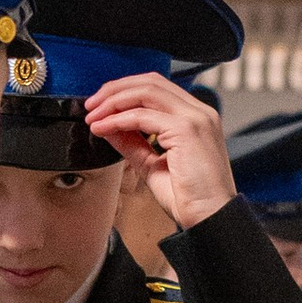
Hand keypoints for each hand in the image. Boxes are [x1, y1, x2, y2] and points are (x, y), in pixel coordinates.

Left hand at [82, 71, 235, 229]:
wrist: (210, 219)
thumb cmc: (190, 200)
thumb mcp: (153, 166)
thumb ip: (133, 144)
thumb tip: (109, 127)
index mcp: (197, 118)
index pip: (157, 88)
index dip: (125, 92)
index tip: (101, 107)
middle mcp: (199, 112)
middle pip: (150, 82)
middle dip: (115, 90)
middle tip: (91, 106)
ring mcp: (195, 118)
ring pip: (146, 92)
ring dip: (113, 101)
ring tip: (94, 116)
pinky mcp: (187, 129)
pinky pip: (143, 115)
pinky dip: (118, 120)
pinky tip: (103, 128)